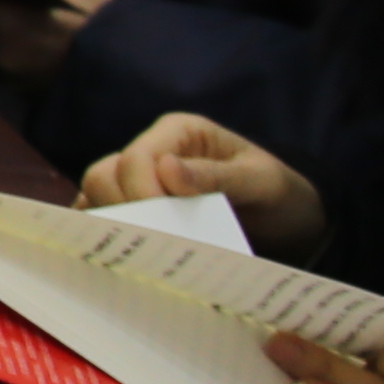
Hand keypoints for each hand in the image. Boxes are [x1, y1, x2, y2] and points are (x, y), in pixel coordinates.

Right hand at [77, 111, 325, 256]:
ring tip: (143, 249)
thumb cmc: (276, 193)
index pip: (136, 157)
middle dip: (124, 209)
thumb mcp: (259, 180)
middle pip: (104, 174)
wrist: (288, 218)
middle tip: (156, 239)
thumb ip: (216, 175)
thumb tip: (166, 168)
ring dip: (113, 223)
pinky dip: (106, 233)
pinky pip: (103, 215)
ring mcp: (139, 180)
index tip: (166, 225)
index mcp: (178, 131)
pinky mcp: (136, 207)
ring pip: (96, 195)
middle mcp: (151, 150)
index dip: (142, 191)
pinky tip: (123, 252)